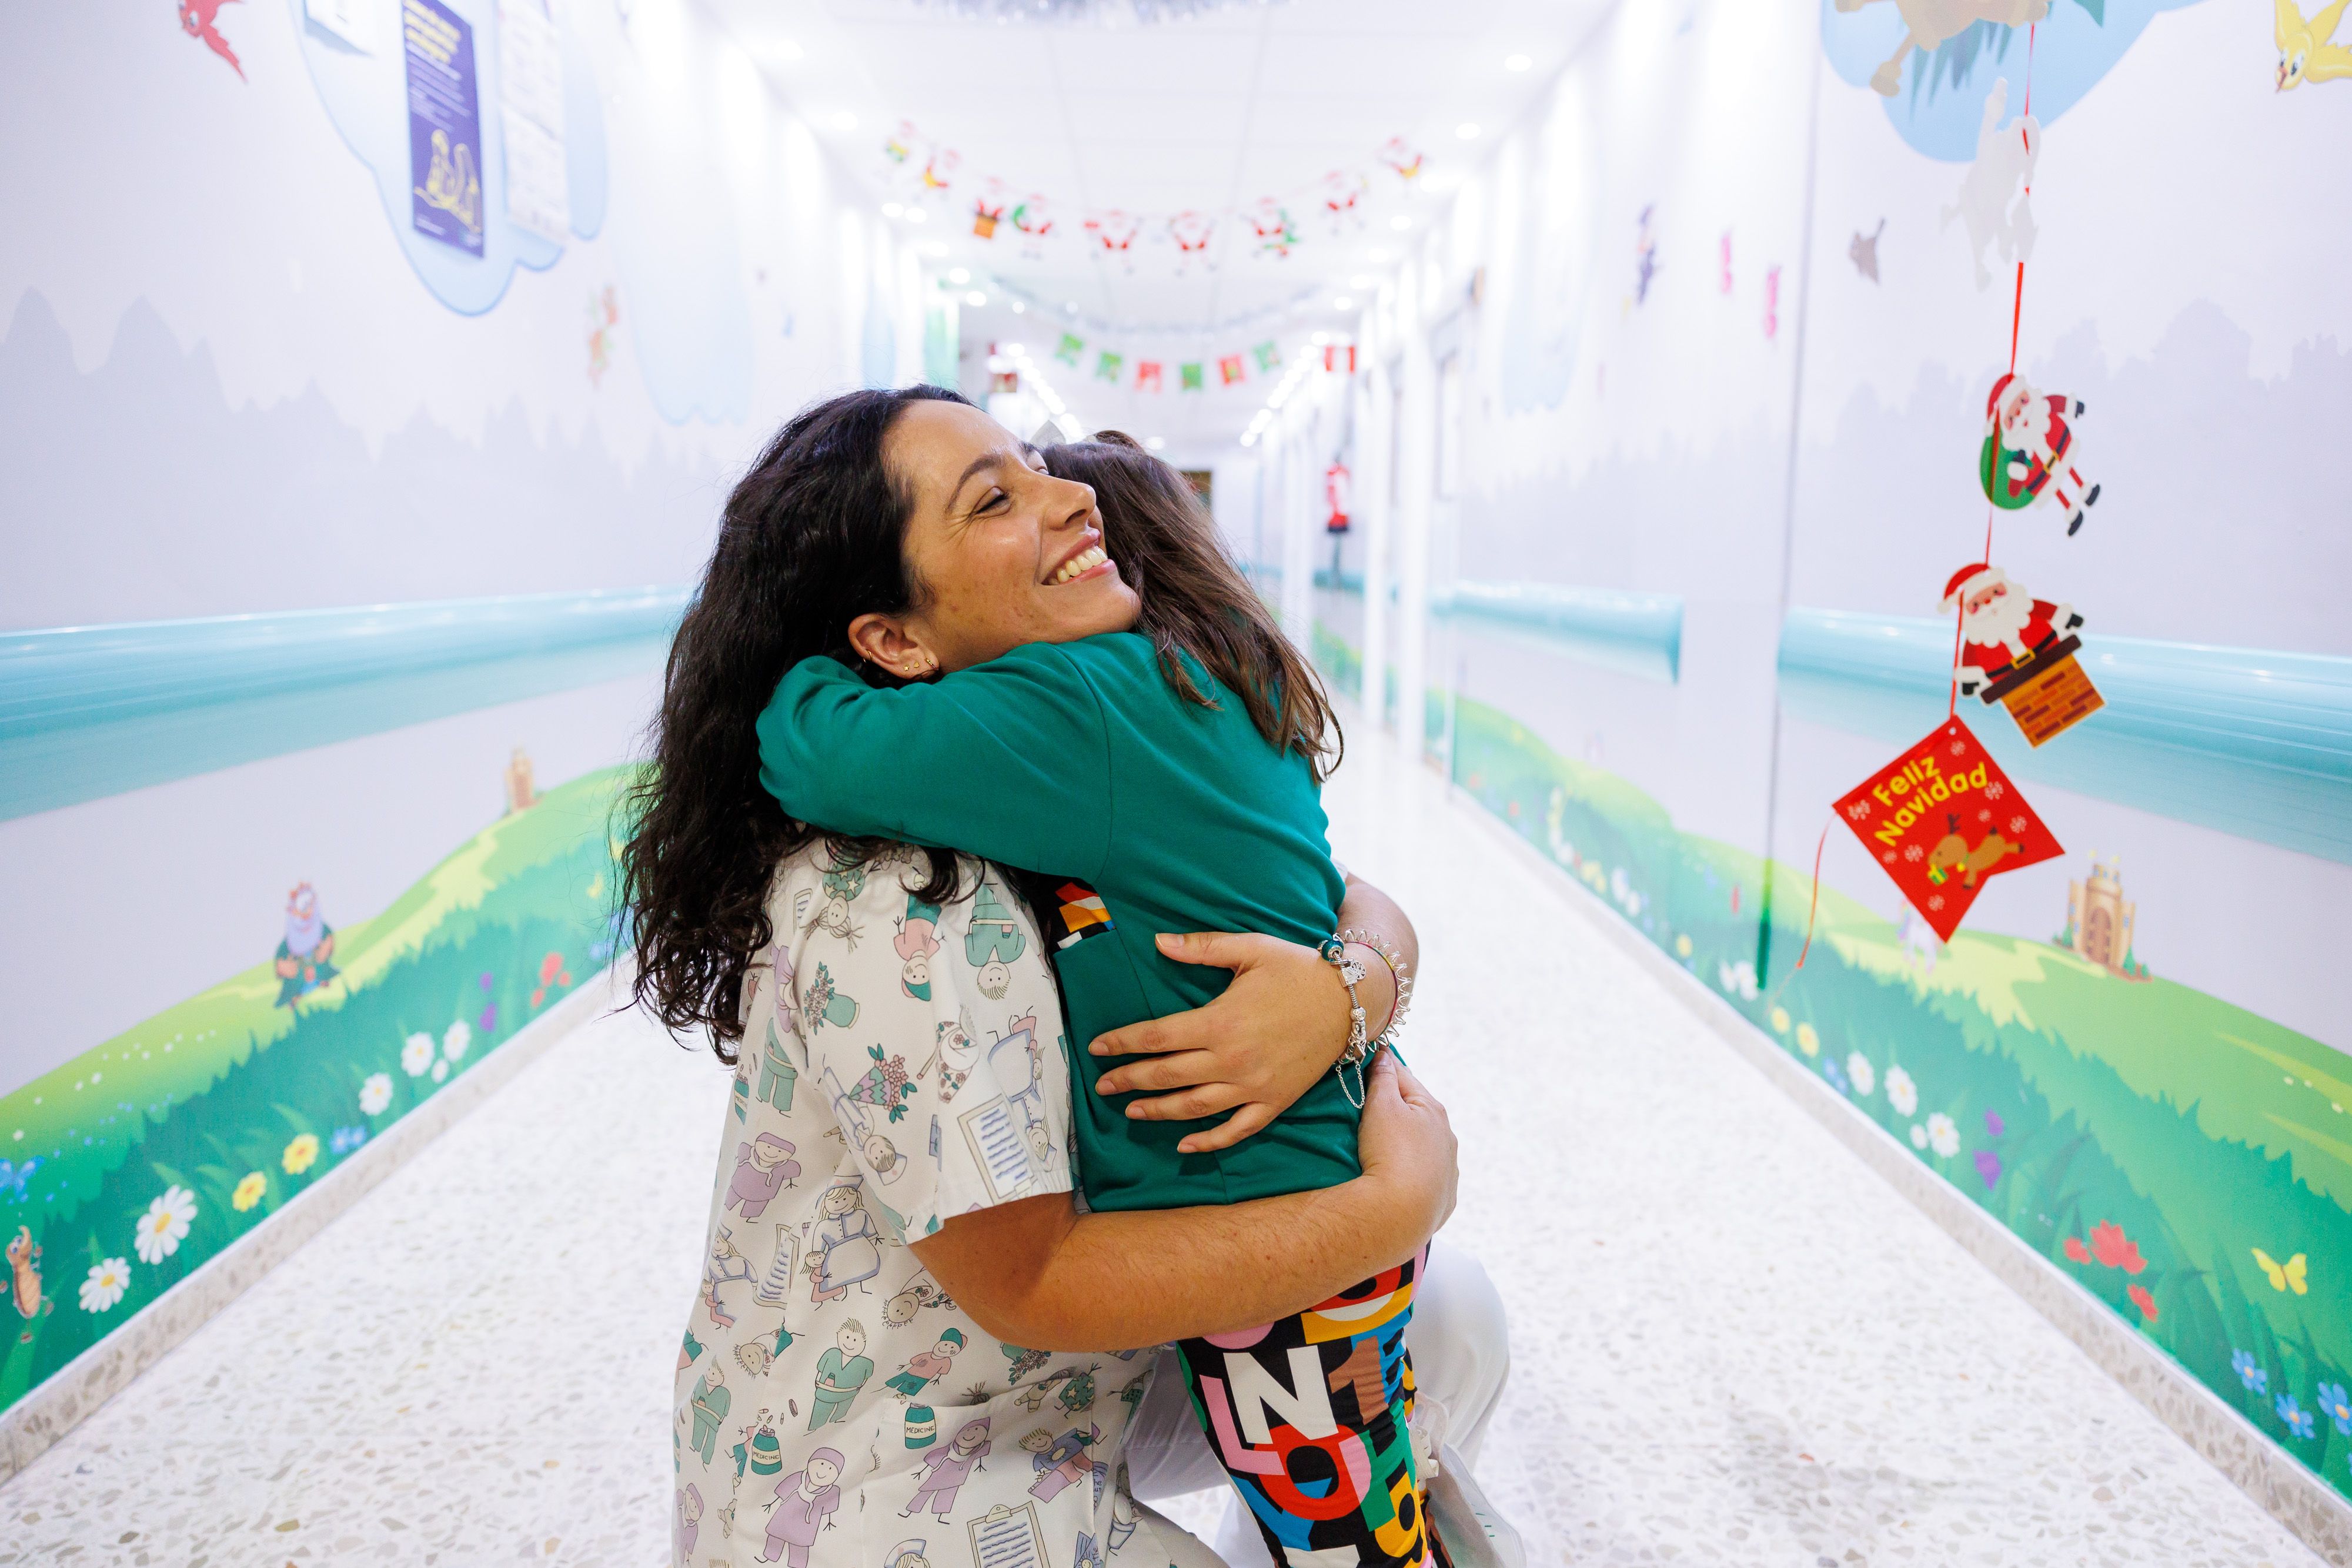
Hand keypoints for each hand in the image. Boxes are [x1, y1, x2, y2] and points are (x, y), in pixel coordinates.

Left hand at [1089, 930, 1380, 1153]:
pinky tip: (1185, 1145)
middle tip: (1102, 1085)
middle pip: (1167, 1075)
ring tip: (1131, 1110)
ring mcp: (1253, 1086)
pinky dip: (1208, 1142)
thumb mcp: (1250, 949)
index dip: (1122, 1043)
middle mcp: (1232, 1060)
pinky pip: (1236, 1130)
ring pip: (1194, 1107)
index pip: (1156, 1037)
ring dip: (1158, 1111)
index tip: (1098, 1048)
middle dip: (1129, 1080)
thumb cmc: (1297, 970)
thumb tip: (1158, 942)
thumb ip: (1202, 948)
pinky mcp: (1274, 1103)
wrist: (1350, 1001)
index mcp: (1220, 1021)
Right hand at [1354, 1054, 1456, 1239]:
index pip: (1405, 1077)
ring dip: (1407, 1143)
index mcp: (1433, 1110)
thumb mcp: (1381, 1106)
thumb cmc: (1390, 1152)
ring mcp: (1448, 1171)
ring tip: (1382, 1148)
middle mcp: (1447, 1138)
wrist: (1400, 1214)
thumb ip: (1383, 1077)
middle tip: (1367, 1109)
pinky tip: (1399, 1180)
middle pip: (1417, 1114)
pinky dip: (1414, 1174)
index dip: (1383, 1069)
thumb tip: (1385, 1054)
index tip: (1364, 1065)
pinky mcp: (1444, 1200)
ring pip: (1424, 1147)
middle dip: (1396, 1108)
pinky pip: (1426, 1179)